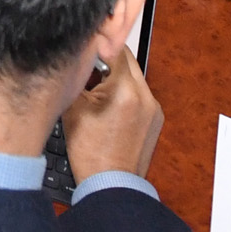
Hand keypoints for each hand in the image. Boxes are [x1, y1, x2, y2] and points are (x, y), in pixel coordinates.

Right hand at [62, 37, 164, 181]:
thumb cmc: (90, 152)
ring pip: (133, 77)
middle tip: (86, 72)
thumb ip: (77, 75)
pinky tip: (110, 109)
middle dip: (106, 61)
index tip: (83, 49)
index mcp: (126, 89)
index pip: (113, 47)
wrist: (112, 185)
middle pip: (126, 60)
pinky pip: (139, 95)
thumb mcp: (74, 107)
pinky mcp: (156, 119)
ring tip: (96, 94)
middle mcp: (146, 95)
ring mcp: (154, 108)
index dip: (95, 45)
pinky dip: (125, 94)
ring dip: (116, 77)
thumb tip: (77, 55)